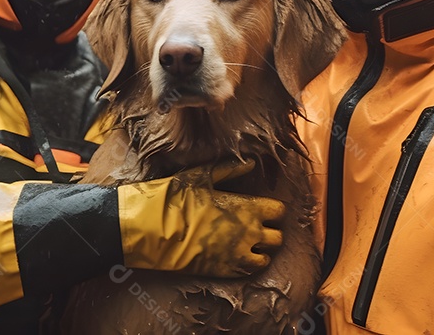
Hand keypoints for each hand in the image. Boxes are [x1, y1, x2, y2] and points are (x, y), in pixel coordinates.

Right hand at [117, 160, 284, 276]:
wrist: (153, 230)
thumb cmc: (176, 198)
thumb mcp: (202, 176)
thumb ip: (230, 170)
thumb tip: (251, 162)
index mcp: (248, 207)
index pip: (279, 211)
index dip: (272, 209)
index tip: (262, 207)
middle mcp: (249, 232)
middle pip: (278, 237)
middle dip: (270, 231)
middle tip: (254, 226)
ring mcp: (239, 254)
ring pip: (267, 257)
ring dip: (260, 249)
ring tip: (246, 243)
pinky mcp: (226, 271)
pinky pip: (251, 271)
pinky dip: (248, 264)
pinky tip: (236, 255)